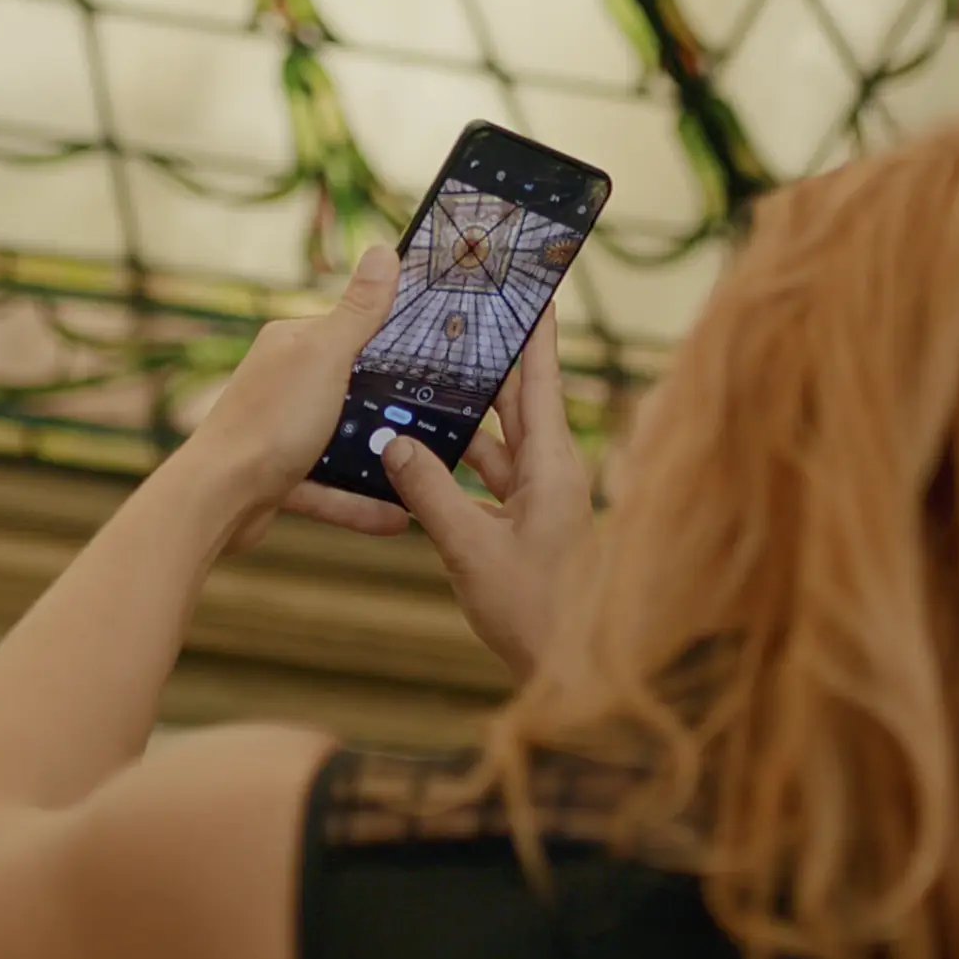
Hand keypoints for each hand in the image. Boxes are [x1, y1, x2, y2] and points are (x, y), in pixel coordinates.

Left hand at [184, 245, 410, 553]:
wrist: (218, 499)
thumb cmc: (270, 421)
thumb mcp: (326, 357)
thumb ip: (359, 311)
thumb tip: (384, 251)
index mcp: (293, 344)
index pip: (351, 329)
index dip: (392, 339)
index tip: (439, 351)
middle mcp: (285, 382)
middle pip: (353, 388)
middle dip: (393, 404)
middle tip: (445, 415)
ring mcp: (281, 430)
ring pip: (343, 441)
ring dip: (381, 458)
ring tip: (426, 470)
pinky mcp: (280, 476)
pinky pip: (331, 487)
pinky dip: (360, 502)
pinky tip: (397, 517)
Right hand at [379, 313, 590, 678]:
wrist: (567, 673)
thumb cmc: (535, 612)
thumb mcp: (470, 550)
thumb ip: (428, 493)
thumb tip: (392, 442)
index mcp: (551, 465)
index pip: (542, 379)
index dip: (537, 330)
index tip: (534, 284)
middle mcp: (549, 472)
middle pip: (517, 399)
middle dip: (489, 359)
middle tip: (460, 315)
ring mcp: (537, 498)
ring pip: (495, 440)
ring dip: (462, 415)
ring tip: (423, 376)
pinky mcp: (521, 523)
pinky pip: (485, 477)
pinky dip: (454, 462)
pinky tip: (419, 449)